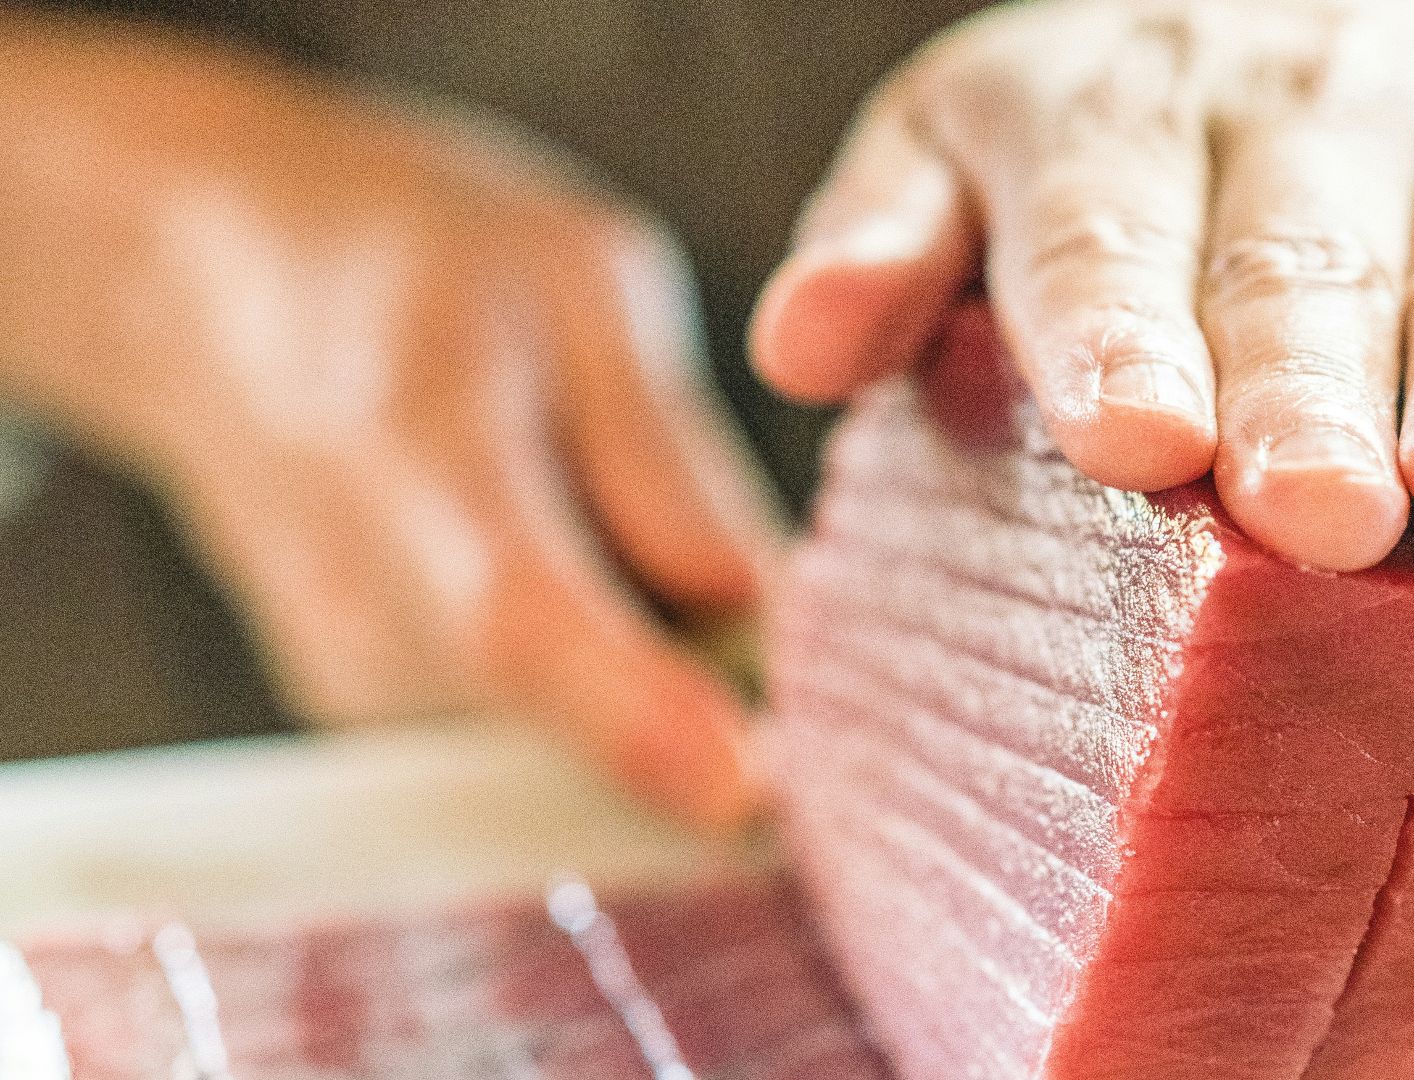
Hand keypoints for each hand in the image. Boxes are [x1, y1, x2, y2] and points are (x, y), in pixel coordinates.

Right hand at [0, 22, 779, 826]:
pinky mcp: (372, 715)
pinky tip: (574, 555)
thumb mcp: (581, 280)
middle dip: (708, 706)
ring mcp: (352, 678)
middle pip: (561, 727)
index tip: (742, 788)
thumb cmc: (415, 258)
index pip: (514, 621)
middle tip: (773, 606)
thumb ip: (667, 453)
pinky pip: (535, 738)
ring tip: (619, 515)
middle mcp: (358, 603)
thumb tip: (761, 609)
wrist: (209, 290)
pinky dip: (602, 681)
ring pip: (568, 744)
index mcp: (413, 450)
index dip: (632, 712)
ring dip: (657, 680)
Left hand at [752, 0, 1413, 570]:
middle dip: (1306, 388)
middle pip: (1295, 264)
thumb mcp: (965, 145)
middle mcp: (1288, 113)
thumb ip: (887, 237)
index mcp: (1108, 117)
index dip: (1118, 333)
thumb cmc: (1120, 127)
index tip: (1134, 438)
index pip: (1103, 232)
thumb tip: (799, 347)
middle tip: (1317, 512)